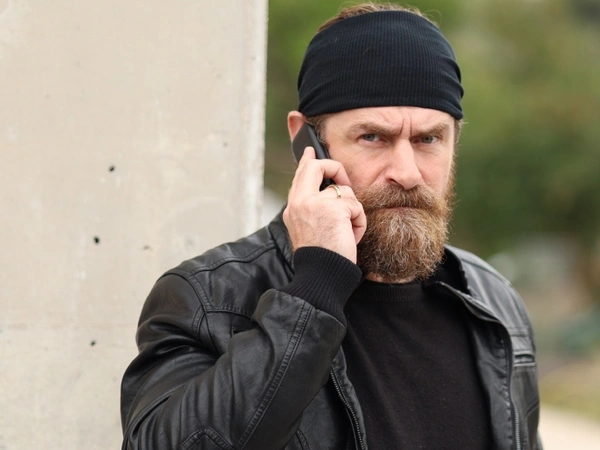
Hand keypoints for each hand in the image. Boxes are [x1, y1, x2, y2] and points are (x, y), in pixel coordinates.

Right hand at [283, 147, 366, 262]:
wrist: (321, 275)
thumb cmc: (321, 258)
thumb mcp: (310, 229)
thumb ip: (314, 207)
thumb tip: (329, 189)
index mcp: (293, 208)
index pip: (300, 176)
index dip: (308, 161)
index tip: (310, 152)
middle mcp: (299, 202)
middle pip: (317, 167)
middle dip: (335, 169)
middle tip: (344, 181)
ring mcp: (314, 203)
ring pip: (345, 191)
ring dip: (352, 212)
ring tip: (344, 232)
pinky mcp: (333, 209)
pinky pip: (355, 206)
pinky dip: (358, 223)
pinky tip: (350, 237)